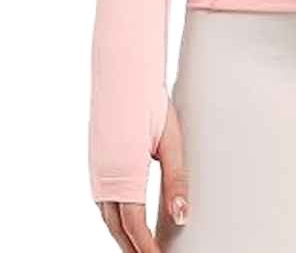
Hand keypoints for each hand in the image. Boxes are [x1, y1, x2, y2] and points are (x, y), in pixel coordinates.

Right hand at [97, 103, 188, 250]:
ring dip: (124, 237)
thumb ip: (177, 180)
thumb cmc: (151, 105)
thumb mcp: (171, 141)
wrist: (124, 75)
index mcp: (123, 173)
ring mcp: (97, 172)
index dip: (146, 248)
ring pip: (109, 217)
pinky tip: (128, 223)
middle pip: (118, 227)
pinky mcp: (98, 164)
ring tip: (143, 250)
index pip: (134, 225)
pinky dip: (117, 219)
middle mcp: (104, 177)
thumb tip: (183, 215)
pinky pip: (105, 202)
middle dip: (135, 248)